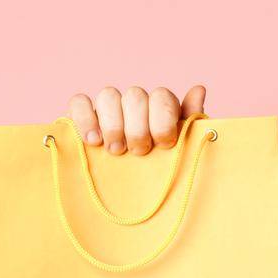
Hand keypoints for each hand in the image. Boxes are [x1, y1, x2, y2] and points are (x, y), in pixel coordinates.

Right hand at [66, 85, 207, 154]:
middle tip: (139, 151)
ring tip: (116, 150)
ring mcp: (108, 108)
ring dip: (113, 125)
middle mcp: (135, 102)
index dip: (163, 119)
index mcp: (160, 106)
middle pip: (135, 95)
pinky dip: (85, 118)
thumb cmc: (162, 166)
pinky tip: (93, 141)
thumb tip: (199, 89)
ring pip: (108, 95)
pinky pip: (79, 102)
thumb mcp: (181, 147)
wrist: (132, 188)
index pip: (162, 96)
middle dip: (138, 127)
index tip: (164, 144)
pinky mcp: (83, 116)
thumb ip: (190, 120)